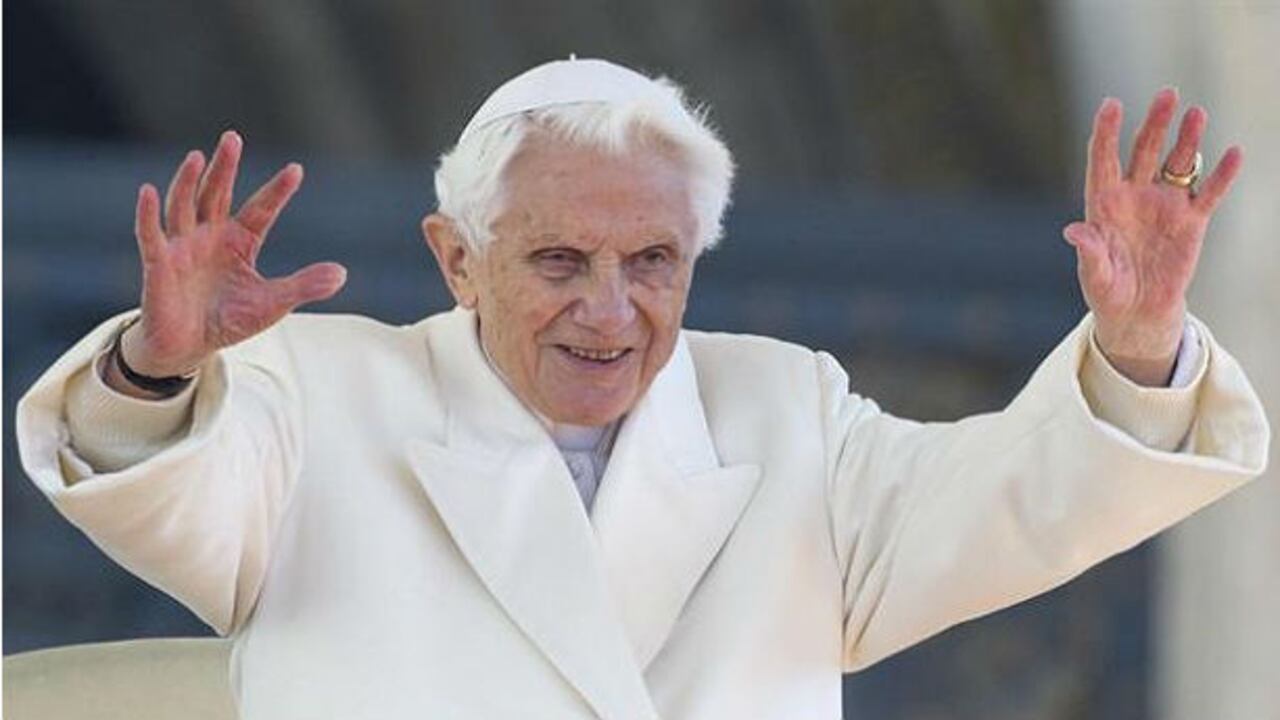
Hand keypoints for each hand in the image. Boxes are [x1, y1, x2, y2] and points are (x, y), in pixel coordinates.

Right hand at [119, 131, 346, 386]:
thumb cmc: (229, 320)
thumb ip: (303, 286)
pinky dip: (147, 214)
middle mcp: (210, 235)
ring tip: (199, 156)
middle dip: (225, 167)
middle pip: (217, 194)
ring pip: (185, 205)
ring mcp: (182, 246)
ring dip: (189, 181)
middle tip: (233, 137)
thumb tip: (343, 273)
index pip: (261, 210)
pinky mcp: (159, 263)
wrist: (188, 347)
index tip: (296, 170)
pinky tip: (147, 191)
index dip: (277, 191)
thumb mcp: (273, 304)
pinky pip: (150, 235)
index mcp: (239, 241)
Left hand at [1062, 88, 1241, 385]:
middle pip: (1144, 151)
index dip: (1106, 132)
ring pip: (1177, 164)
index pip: (1103, 159)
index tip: (1112, 104)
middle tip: (1167, 95)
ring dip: (1187, 140)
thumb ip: (1089, 251)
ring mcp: (1164, 205)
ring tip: (1197, 113)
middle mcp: (1134, 196)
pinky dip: (1222, 175)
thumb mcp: (1094, 275)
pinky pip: (1209, 194)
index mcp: (1103, 203)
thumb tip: (1074, 231)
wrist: (1137, 313)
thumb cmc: (1108, 291)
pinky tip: (1234, 154)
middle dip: (1155, 123)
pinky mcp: (1191, 222)